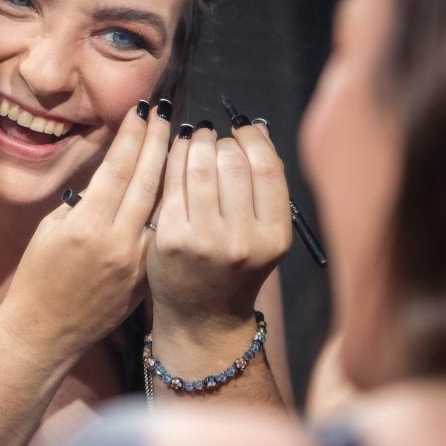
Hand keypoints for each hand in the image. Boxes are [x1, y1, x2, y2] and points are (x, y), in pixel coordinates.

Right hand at [0, 100, 171, 357]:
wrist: (45, 332)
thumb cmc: (37, 276)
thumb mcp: (50, 229)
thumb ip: (84, 200)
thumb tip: (114, 172)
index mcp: (86, 225)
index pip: (117, 168)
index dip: (132, 136)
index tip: (142, 111)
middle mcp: (116, 241)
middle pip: (145, 181)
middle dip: (157, 143)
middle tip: (166, 114)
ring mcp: (136, 262)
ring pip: (162, 206)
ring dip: (171, 171)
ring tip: (179, 141)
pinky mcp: (146, 278)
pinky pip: (161, 233)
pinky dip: (170, 206)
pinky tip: (179, 184)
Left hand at [147, 120, 291, 332]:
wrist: (202, 318)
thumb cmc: (234, 268)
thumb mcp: (264, 234)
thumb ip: (265, 184)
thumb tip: (257, 127)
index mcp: (274, 236)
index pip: (267, 167)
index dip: (252, 139)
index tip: (242, 131)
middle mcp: (243, 240)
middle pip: (233, 161)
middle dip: (222, 140)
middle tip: (215, 139)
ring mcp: (205, 241)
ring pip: (200, 166)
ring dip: (196, 141)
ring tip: (196, 138)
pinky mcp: (171, 239)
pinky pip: (172, 182)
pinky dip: (174, 157)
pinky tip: (177, 152)